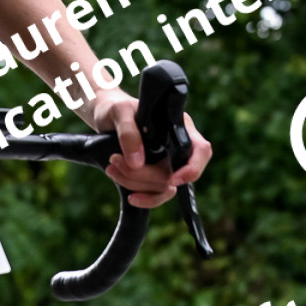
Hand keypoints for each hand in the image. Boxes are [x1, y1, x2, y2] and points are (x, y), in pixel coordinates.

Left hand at [90, 91, 211, 209]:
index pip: (200, 150)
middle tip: (115, 160)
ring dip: (135, 183)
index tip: (172, 179)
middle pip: (175, 175)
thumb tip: (137, 162)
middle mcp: (176, 147)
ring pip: (163, 188)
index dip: (192, 169)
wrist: (105, 118)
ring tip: (112, 167)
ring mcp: (167, 164)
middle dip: (143, 175)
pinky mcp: (154, 176)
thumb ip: (128, 133)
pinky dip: (141, 196)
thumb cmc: (115, 109)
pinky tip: (125, 189)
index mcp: (178, 126)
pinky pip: (155, 194)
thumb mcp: (119, 112)